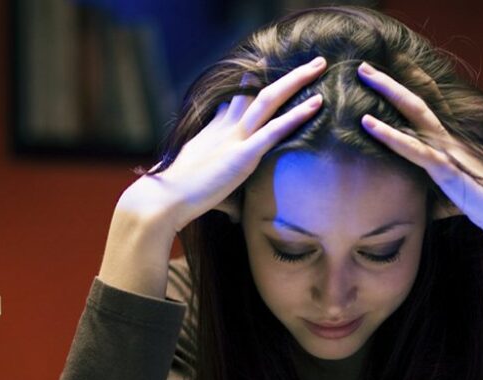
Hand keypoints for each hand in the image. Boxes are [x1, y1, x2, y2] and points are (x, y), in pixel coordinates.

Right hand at [116, 56, 327, 227]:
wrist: (162, 200)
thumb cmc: (179, 200)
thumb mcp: (203, 185)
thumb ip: (225, 191)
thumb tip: (240, 213)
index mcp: (214, 133)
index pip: (236, 101)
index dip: (252, 85)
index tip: (264, 70)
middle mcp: (225, 129)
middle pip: (257, 92)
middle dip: (285, 77)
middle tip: (310, 63)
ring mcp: (234, 139)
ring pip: (269, 100)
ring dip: (296, 82)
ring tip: (320, 66)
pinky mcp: (242, 156)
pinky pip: (274, 130)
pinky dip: (296, 115)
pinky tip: (316, 103)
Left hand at [356, 61, 482, 247]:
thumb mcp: (465, 198)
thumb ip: (443, 197)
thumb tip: (428, 209)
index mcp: (455, 144)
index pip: (429, 110)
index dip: (410, 90)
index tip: (388, 76)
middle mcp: (451, 140)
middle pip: (416, 103)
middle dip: (389, 83)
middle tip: (364, 67)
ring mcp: (448, 151)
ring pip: (413, 113)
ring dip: (387, 92)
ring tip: (362, 74)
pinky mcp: (446, 169)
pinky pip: (413, 149)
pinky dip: (389, 135)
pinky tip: (367, 123)